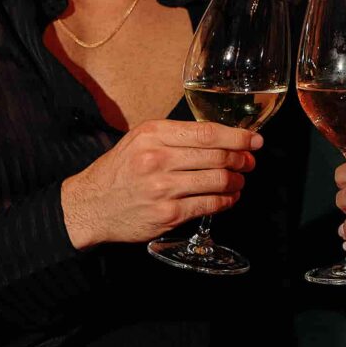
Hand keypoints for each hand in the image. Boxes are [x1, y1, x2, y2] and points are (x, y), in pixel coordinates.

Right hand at [61, 120, 260, 247]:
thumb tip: (219, 137)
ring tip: (239, 181)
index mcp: (153, 135)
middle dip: (242, 159)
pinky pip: (209, 205)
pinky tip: (228, 198)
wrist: (91, 205)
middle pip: (217, 156)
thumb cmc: (119, 171)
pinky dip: (226, 201)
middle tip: (250, 161)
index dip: (237, 136)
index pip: (207, 132)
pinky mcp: (168, 213)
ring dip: (237, 181)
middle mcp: (158, 159)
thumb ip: (174, 136)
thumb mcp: (139, 140)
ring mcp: (163, 188)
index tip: (254, 139)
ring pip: (218, 181)